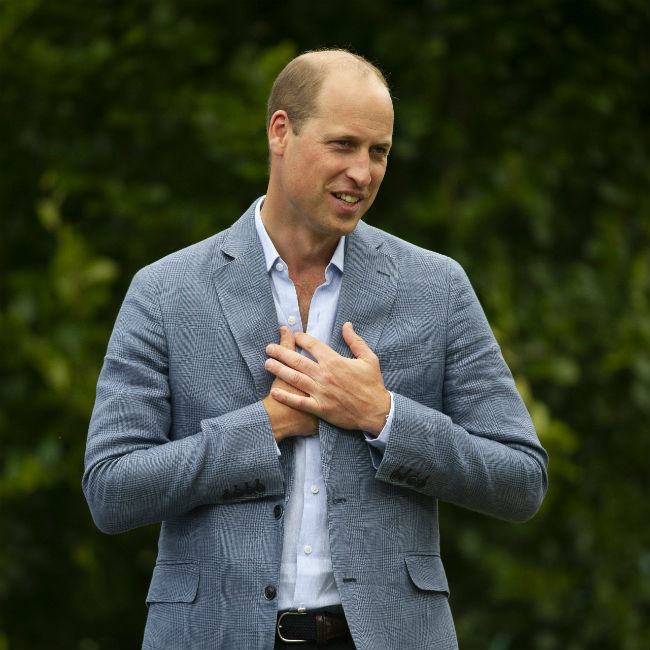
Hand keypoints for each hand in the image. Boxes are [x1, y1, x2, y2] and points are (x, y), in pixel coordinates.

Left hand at [264, 322, 390, 434]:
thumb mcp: (369, 358)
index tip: (293, 335)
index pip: (312, 345)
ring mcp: (321, 392)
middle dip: (281, 352)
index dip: (300, 339)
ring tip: (267, 363)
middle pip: (297, 360)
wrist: (376, 411)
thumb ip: (355, 341)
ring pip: (295, 378)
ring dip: (279, 370)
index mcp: (335, 361)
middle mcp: (325, 375)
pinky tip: (274, 392)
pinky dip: (286, 397)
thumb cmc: (373, 384)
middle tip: (269, 348)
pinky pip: (299, 402)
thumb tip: (346, 325)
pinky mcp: (320, 408)